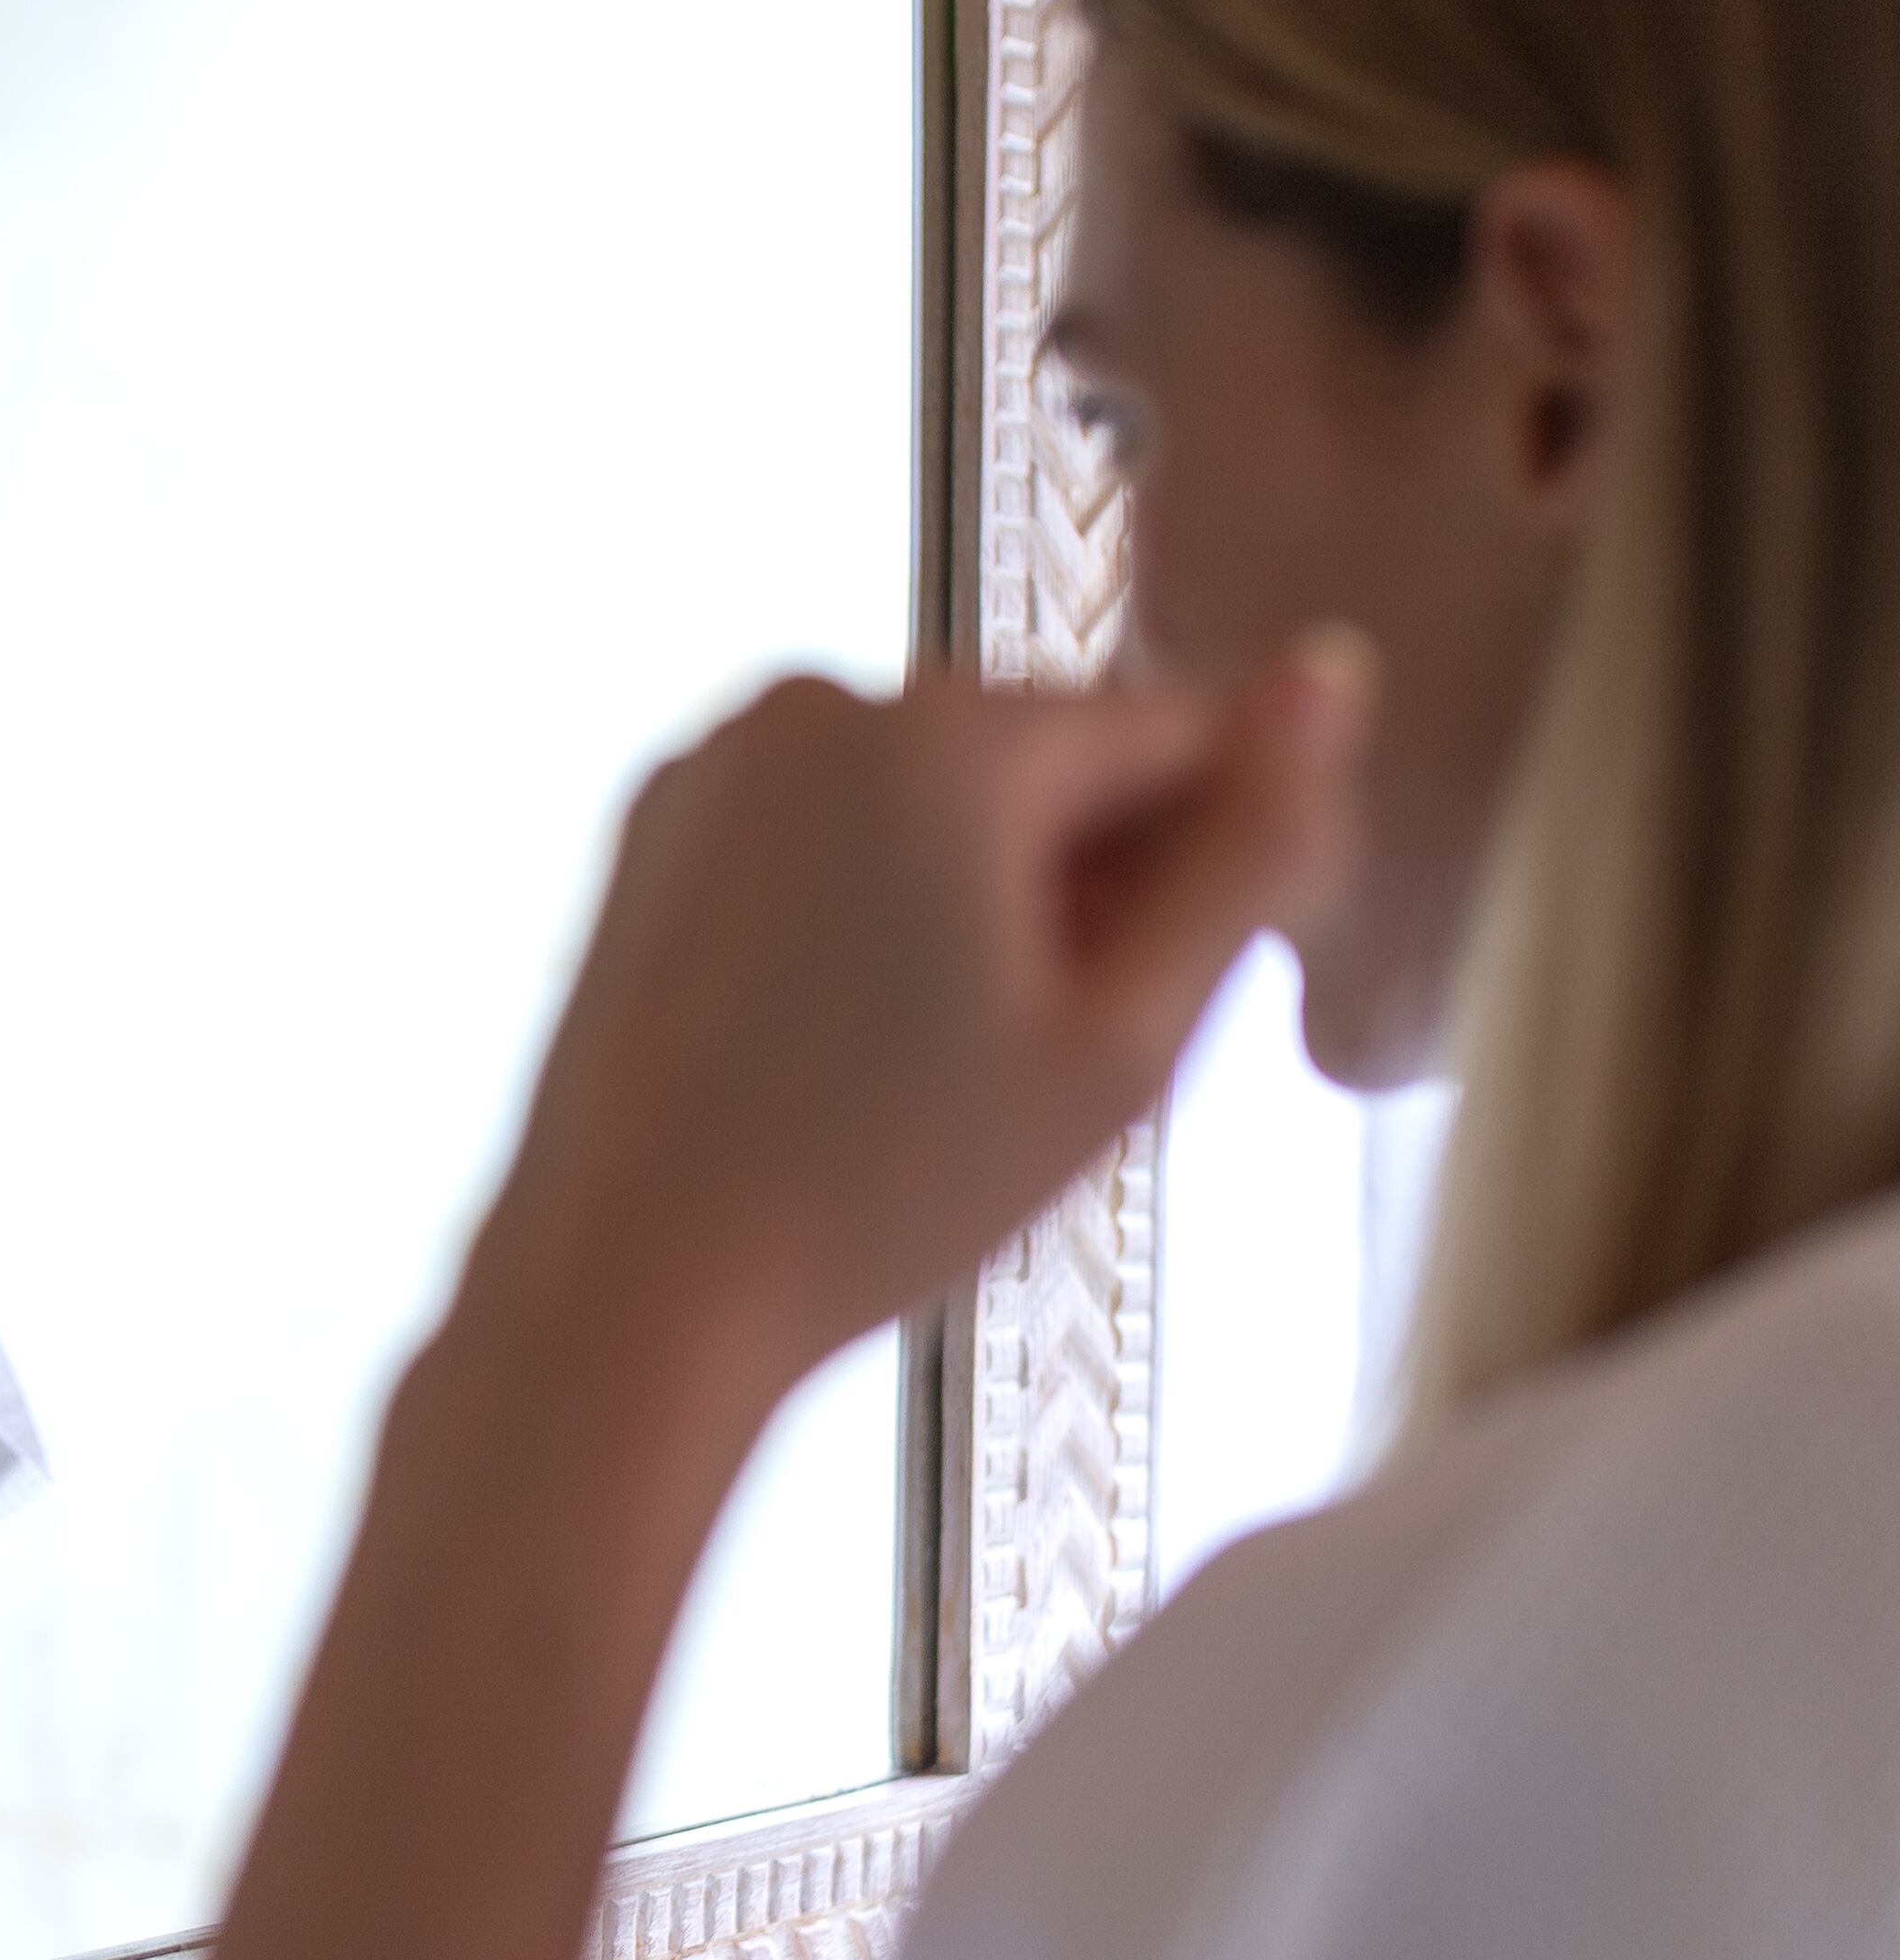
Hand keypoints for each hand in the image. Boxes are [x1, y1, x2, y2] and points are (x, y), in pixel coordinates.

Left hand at [467, 633, 1372, 1412]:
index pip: (1181, 739)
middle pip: (1047, 761)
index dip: (1215, 872)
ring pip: (935, 798)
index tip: (1174, 1007)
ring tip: (931, 1066)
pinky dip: (868, 906)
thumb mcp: (1125, 1039)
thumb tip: (1332, 671)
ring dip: (981, 898)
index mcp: (949, 731)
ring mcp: (716, 757)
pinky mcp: (653, 825)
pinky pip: (824, 831)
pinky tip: (844, 1044)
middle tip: (1035, 1066)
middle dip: (1084, 882)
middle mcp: (816, 700)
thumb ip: (1250, 846)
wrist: (627, 1287)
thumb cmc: (882, 1191)